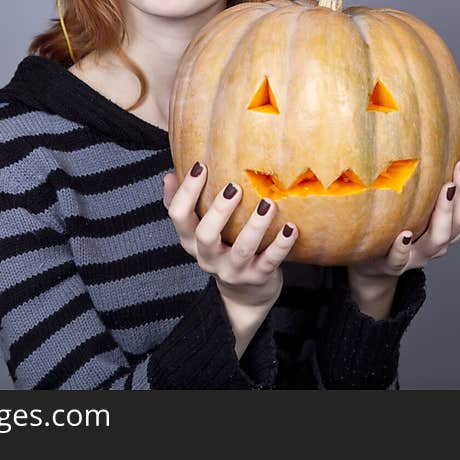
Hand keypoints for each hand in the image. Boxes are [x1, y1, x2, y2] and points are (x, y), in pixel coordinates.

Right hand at [163, 162, 298, 307]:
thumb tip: (168, 174)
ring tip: (267, 204)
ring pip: (242, 249)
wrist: (245, 294)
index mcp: (190, 241)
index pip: (178, 215)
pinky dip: (281, 244)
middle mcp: (208, 257)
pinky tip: (290, 227)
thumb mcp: (199, 230)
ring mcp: (233, 270)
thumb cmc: (222, 249)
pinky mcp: (257, 277)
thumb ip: (184, 204)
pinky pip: (270, 261)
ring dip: (255, 225)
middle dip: (219, 210)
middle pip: (205, 235)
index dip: (186, 191)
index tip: (201, 166)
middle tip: (234, 187)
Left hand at [348, 138, 459, 280]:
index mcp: (448, 224)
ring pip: (438, 239)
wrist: (370, 262)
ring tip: (444, 189)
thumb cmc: (394, 223)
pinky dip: (403, 247)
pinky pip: (400, 259)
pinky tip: (404, 233)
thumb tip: (427, 127)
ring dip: (443, 213)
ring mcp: (417, 254)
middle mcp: (439, 240)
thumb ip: (423, 174)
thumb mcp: (412, 199)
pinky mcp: (392, 264)